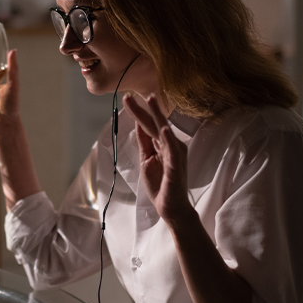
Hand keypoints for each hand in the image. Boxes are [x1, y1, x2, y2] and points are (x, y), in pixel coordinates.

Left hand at [122, 94, 191, 221]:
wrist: (170, 206)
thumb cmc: (160, 183)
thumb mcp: (147, 158)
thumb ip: (145, 141)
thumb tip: (138, 121)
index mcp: (163, 143)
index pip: (149, 124)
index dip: (138, 111)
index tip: (126, 98)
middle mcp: (171, 145)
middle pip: (155, 124)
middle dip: (143, 108)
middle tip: (129, 95)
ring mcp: (175, 155)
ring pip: (164, 132)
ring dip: (158, 116)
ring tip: (151, 100)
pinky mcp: (176, 167)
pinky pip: (173, 151)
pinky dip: (169, 139)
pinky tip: (165, 129)